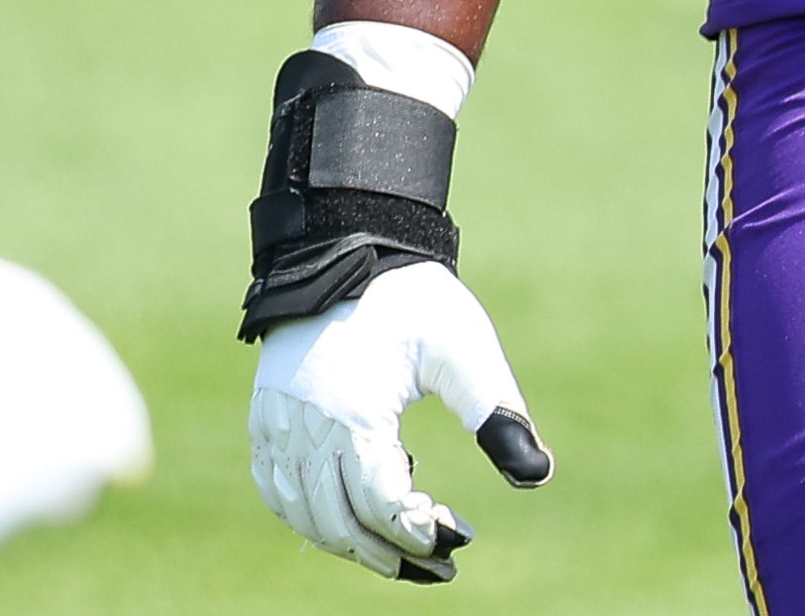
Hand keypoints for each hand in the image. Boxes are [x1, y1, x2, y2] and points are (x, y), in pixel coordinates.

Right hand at [248, 262, 551, 582]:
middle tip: (439, 561)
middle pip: (341, 524)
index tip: (461, 534)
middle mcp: (306, 428)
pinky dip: (308, 516)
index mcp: (354, 414)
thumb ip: (499, 414)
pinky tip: (346, 516)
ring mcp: (277, 424)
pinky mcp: (266, 415)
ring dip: (349, 541)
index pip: (382, 506)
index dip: (421, 532)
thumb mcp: (465, 350)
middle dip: (391, 554)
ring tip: (398, 548)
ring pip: (304, 515)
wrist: (348, 243)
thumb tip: (539, 476)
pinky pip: (276, 489)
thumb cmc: (412, 297)